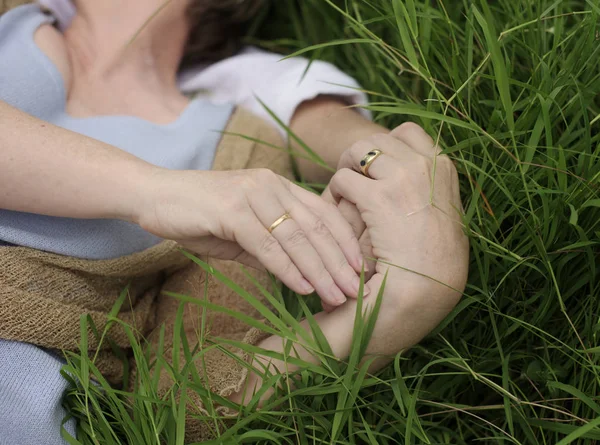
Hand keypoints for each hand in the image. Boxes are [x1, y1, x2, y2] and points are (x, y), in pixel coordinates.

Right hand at [136, 168, 364, 306]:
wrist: (153, 195)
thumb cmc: (199, 215)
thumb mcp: (242, 233)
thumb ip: (270, 248)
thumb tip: (300, 275)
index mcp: (279, 186)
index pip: (324, 214)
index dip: (346, 242)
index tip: (360, 270)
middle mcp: (271, 185)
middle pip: (316, 227)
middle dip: (339, 262)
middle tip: (356, 291)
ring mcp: (252, 194)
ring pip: (296, 237)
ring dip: (320, 271)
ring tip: (336, 296)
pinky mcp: (231, 209)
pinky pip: (266, 244)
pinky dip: (288, 268)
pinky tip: (303, 288)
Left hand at [325, 123, 468, 316]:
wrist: (427, 289)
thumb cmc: (435, 261)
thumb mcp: (443, 215)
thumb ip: (429, 187)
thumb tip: (408, 170)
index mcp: (444, 168)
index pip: (408, 133)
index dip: (385, 147)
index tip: (375, 169)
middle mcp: (426, 165)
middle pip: (378, 139)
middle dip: (361, 156)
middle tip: (352, 180)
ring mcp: (403, 178)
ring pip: (358, 152)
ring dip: (346, 169)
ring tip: (343, 193)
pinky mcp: (378, 197)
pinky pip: (343, 179)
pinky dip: (335, 192)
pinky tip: (338, 210)